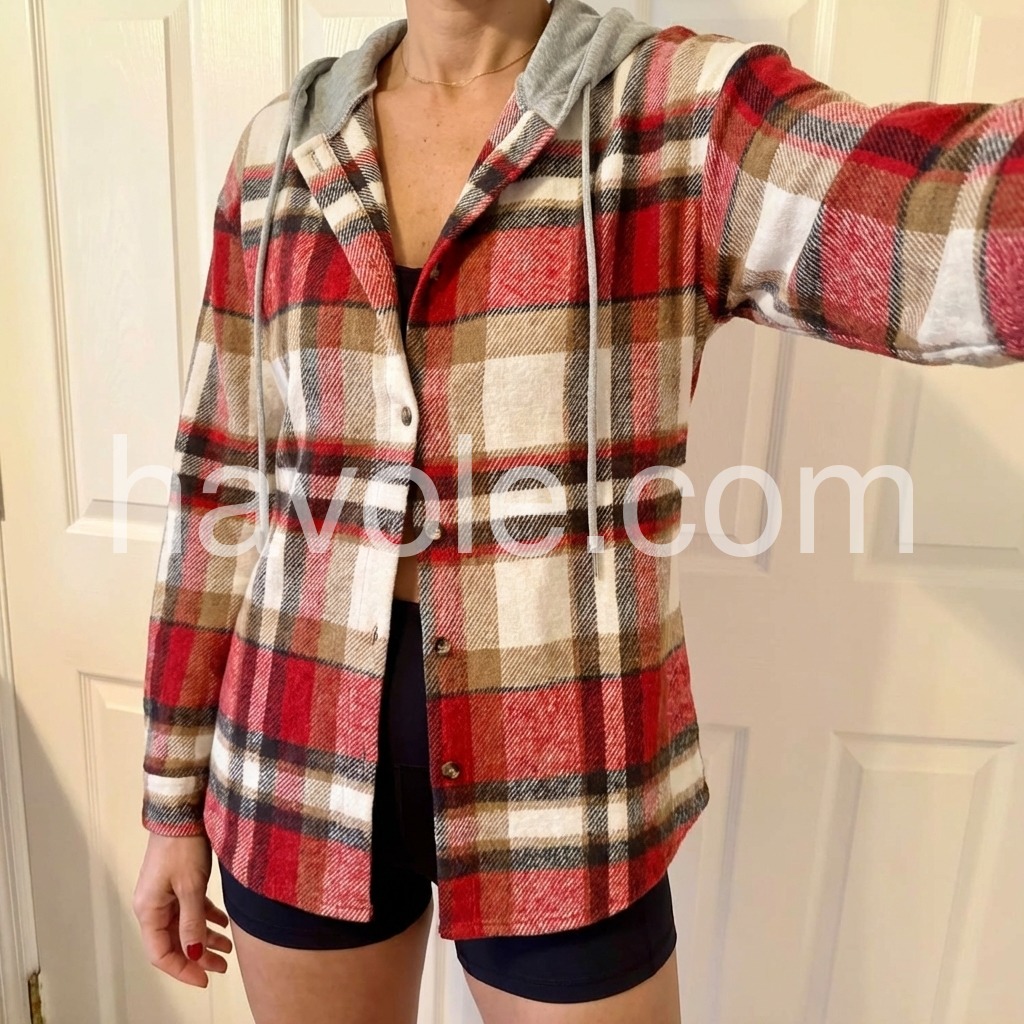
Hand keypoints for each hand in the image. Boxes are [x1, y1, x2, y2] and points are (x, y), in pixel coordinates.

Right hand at [132, 833, 232, 987]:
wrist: (182, 811)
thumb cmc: (182, 846)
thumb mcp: (190, 887)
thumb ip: (192, 923)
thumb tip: (195, 955)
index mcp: (148, 910)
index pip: (161, 953)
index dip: (183, 969)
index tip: (205, 979)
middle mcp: (153, 905)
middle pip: (174, 942)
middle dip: (198, 957)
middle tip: (222, 967)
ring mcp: (164, 893)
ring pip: (184, 925)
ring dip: (205, 937)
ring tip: (229, 948)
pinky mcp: (177, 881)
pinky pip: (190, 908)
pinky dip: (206, 917)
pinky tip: (224, 922)